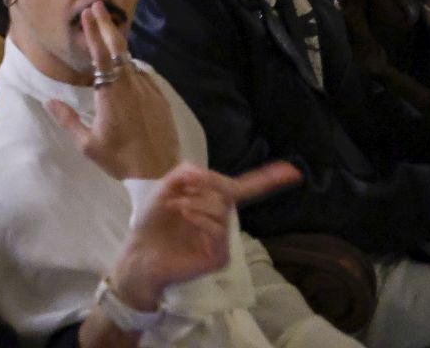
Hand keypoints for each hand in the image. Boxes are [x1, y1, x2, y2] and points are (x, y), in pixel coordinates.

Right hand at [47, 4, 179, 182]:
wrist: (159, 172)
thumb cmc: (120, 159)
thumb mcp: (88, 145)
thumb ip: (68, 120)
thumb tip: (48, 101)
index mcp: (111, 93)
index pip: (100, 54)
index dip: (93, 31)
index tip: (87, 12)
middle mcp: (131, 85)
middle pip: (118, 48)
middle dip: (106, 25)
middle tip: (98, 6)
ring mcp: (148, 90)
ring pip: (131, 61)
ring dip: (119, 45)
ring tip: (109, 32)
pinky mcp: (160, 98)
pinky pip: (144, 76)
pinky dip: (132, 66)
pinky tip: (128, 68)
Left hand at [106, 161, 301, 312]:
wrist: (138, 253)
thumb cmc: (153, 222)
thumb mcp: (167, 189)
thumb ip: (187, 173)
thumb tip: (205, 172)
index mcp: (213, 204)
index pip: (245, 189)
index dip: (267, 179)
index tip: (291, 171)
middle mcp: (222, 221)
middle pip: (229, 192)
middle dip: (206, 183)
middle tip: (182, 186)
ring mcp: (222, 240)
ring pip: (222, 210)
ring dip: (197, 201)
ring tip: (176, 206)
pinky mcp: (219, 257)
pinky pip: (219, 230)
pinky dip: (200, 218)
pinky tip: (184, 216)